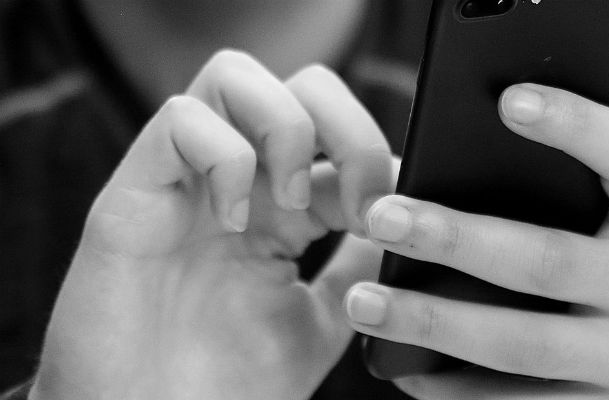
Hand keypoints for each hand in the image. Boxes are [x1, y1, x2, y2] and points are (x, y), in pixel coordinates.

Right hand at [31, 50, 393, 399]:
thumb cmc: (227, 387)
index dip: (376, 162)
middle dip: (348, 127)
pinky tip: (235, 220)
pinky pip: (180, 121)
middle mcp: (237, 183)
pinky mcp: (134, 193)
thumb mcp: (321, 320)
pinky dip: (225, 156)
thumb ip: (357, 267)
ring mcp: (185, 182)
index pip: (338, 137)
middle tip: (359, 201)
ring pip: (235, 76)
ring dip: (286, 129)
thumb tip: (402, 219)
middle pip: (299, 85)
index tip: (396, 217)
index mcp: (281, 210)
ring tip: (292, 202)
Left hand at [346, 61, 608, 398]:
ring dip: (436, 324)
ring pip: (523, 345)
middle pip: (549, 263)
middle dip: (458, 241)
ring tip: (365, 303)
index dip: (576, 127)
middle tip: (383, 219)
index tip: (507, 101)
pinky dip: (455, 391)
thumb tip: (598, 68)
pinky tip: (400, 368)